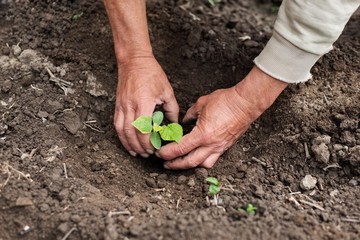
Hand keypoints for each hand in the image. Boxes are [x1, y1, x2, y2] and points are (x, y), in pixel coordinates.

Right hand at [114, 55, 178, 157]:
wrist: (134, 61)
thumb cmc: (151, 74)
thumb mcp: (167, 91)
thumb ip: (171, 109)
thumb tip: (174, 124)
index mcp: (143, 103)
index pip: (143, 130)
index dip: (148, 142)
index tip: (155, 148)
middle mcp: (130, 106)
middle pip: (131, 134)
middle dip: (139, 147)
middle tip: (148, 154)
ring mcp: (122, 106)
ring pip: (121, 131)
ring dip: (128, 144)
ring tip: (136, 153)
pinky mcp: (117, 105)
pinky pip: (117, 124)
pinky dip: (121, 136)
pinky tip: (127, 142)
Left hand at [156, 66, 287, 168]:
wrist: (246, 103)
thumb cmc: (226, 101)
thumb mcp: (202, 104)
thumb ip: (190, 114)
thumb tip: (185, 121)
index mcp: (203, 134)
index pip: (180, 148)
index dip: (168, 153)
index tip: (160, 153)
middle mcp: (211, 145)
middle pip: (190, 162)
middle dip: (175, 165)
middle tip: (166, 164)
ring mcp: (220, 147)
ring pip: (203, 164)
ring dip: (190, 166)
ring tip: (181, 162)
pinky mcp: (226, 146)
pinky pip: (213, 159)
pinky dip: (203, 161)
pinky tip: (198, 156)